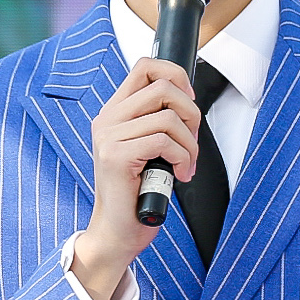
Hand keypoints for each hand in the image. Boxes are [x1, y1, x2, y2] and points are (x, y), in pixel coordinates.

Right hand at [71, 58, 199, 299]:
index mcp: (114, 113)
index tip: (189, 101)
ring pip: (167, 116)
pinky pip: (163, 141)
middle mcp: (107, 120)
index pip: (144, 66)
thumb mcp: (149, 149)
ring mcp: (108, 137)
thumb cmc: (138, 193)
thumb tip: (188, 99)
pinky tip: (180, 174)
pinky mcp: (116, 156)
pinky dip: (182, 157)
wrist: (117, 232)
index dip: (175, 75)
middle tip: (192, 139)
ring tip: (186, 163)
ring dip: (189, 143)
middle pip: (162, 85)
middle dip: (191, 111)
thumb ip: (158, 122)